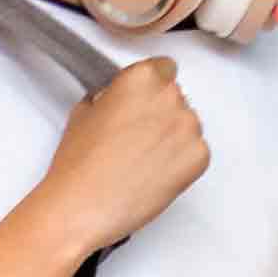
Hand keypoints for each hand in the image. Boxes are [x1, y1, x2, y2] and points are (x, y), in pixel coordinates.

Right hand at [20, 58, 209, 258]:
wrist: (82, 208)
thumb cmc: (78, 166)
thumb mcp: (82, 114)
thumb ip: (110, 96)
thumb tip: (117, 101)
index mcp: (141, 78)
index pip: (163, 68)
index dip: (150, 87)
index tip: (142, 103)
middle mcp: (171, 97)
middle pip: (176, 97)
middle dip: (160, 113)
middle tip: (135, 138)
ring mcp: (189, 127)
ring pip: (187, 125)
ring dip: (172, 138)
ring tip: (142, 161)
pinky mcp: (199, 157)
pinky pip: (196, 152)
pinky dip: (180, 163)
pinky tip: (153, 174)